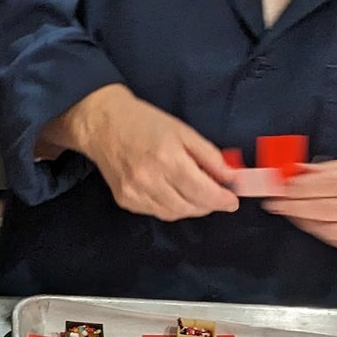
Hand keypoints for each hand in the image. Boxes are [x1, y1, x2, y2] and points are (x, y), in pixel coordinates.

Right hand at [41, 84, 238, 220]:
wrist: (103, 124)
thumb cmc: (145, 123)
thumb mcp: (184, 132)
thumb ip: (209, 156)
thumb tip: (231, 178)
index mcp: (168, 160)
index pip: (203, 192)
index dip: (222, 200)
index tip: (233, 200)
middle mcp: (150, 181)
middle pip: (190, 207)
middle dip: (209, 204)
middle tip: (218, 195)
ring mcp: (135, 194)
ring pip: (174, 214)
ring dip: (191, 208)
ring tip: (197, 194)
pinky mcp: (125, 201)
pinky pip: (157, 213)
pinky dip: (172, 208)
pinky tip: (174, 194)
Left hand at [262, 146, 336, 255]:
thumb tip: (301, 170)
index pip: (326, 184)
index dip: (297, 187)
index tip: (275, 185)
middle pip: (323, 208)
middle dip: (293, 206)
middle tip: (272, 202)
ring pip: (329, 228)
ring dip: (303, 221)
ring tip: (286, 212)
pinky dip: (322, 233)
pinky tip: (310, 225)